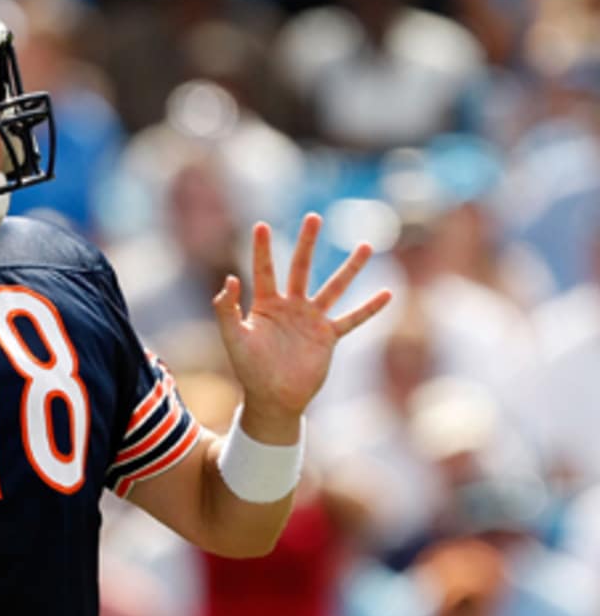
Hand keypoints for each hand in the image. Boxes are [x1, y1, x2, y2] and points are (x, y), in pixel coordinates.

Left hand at [212, 213, 390, 434]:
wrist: (274, 398)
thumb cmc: (249, 370)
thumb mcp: (234, 339)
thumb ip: (227, 310)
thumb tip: (229, 279)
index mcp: (265, 305)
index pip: (264, 270)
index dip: (261, 248)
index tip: (260, 225)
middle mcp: (290, 307)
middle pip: (301, 267)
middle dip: (307, 243)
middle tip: (313, 217)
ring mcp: (312, 320)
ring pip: (334, 288)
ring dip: (350, 268)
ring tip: (366, 246)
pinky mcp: (328, 337)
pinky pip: (352, 319)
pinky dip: (369, 308)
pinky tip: (388, 293)